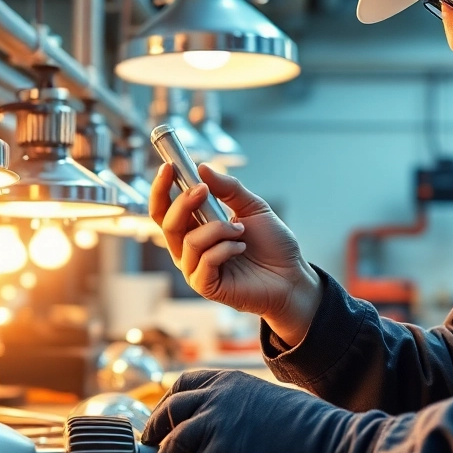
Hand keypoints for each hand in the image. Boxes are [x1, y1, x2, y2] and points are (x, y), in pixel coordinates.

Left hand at [141, 369, 353, 452]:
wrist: (333, 448)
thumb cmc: (311, 434)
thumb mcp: (269, 406)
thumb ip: (240, 411)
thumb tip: (218, 436)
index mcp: (231, 381)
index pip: (183, 385)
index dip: (166, 409)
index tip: (163, 429)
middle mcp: (219, 395)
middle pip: (168, 414)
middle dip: (157, 441)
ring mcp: (219, 420)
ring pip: (171, 448)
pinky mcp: (223, 450)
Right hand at [149, 164, 320, 344]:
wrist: (291, 275)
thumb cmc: (271, 244)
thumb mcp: (253, 207)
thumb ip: (228, 188)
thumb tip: (202, 168)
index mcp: (195, 228)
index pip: (165, 209)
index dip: (161, 188)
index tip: (168, 167)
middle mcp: (189, 248)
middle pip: (167, 224)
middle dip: (182, 202)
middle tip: (203, 190)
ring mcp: (195, 268)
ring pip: (189, 242)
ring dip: (217, 229)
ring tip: (241, 230)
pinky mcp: (206, 286)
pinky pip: (204, 261)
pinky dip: (225, 249)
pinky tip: (241, 248)